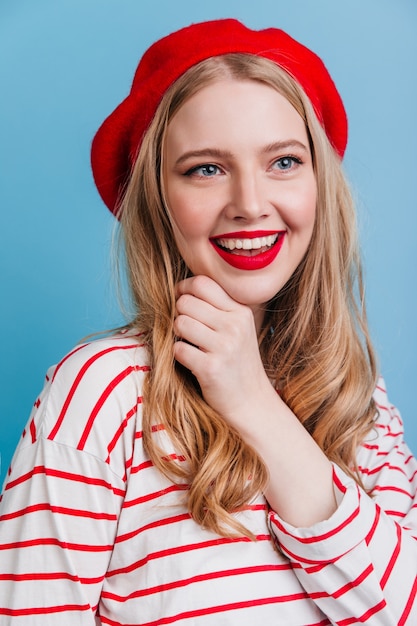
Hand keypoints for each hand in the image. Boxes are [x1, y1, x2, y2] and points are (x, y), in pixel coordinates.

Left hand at [174, 275, 271, 426]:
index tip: (181, 300)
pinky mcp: (211, 368)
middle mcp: (235, 326)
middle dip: (179, 314)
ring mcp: (224, 347)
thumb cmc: (237, 362)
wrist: (250, 402)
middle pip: (186, 302)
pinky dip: (179, 355)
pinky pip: (178, 349)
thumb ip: (217, 307)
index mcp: (241, 312)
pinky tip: (191, 361)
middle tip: (187, 329)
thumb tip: (182, 289)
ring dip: (178, 334)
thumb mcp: (238, 329)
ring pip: (180, 323)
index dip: (184, 289)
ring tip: (190, 345)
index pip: (202, 283)